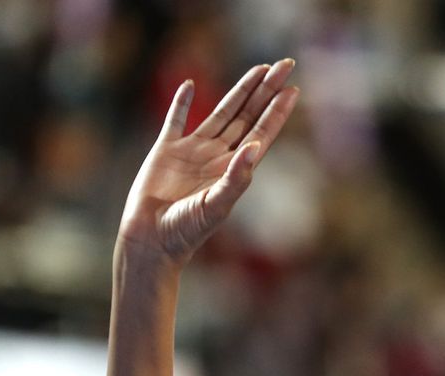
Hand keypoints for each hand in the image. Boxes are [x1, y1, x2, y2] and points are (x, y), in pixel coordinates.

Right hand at [118, 59, 299, 263]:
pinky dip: (182, 102)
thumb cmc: (186, 230)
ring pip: (221, 113)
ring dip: (240, 91)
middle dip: (266, 92)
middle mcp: (217, 157)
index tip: (293, 89)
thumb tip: (254, 147)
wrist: (151, 240)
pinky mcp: (166, 150)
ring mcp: (192, 152)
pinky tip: (190, 85)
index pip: (261, 133)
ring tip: (259, 69)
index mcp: (233, 170)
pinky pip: (175, 120)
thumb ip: (236, 177)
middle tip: (285, 65)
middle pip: (247, 116)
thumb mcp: (216, 205)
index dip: (277, 112)